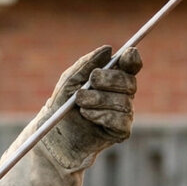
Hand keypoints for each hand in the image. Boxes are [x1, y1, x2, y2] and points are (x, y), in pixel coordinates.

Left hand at [0, 46, 141, 185]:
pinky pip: (121, 120)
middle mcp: (122, 94)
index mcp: (112, 78)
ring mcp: (124, 113)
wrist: (54, 135)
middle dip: (110, 79)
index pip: (130, 65)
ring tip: (80, 103)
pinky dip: (102, 115)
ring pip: (123, 101)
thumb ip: (87, 64)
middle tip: (92, 80)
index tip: (126, 54)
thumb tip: (108, 49)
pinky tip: (88, 115)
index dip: (132, 59)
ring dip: (99, 99)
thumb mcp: (70, 80)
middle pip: (129, 82)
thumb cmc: (62, 105)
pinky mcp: (121, 131)